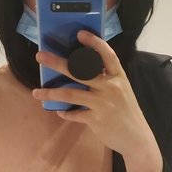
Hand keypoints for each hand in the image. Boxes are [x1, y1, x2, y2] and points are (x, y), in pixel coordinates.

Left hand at [32, 29, 148, 156]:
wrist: (135, 138)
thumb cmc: (126, 111)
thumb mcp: (121, 90)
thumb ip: (106, 79)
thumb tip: (82, 69)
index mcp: (118, 76)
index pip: (107, 55)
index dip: (94, 43)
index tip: (80, 34)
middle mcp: (110, 87)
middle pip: (80, 71)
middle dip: (57, 63)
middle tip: (40, 56)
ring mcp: (102, 103)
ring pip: (70, 94)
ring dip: (50, 92)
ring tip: (36, 92)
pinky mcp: (96, 119)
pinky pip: (74, 114)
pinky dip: (65, 113)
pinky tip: (59, 111)